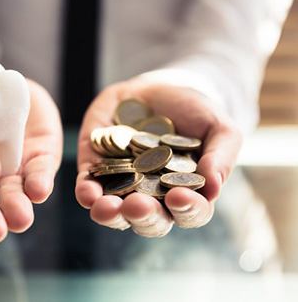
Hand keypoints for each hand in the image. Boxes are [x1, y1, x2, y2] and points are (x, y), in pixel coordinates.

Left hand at [75, 79, 241, 236]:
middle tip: (138, 205)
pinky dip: (86, 193)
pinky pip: (88, 188)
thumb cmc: (195, 112)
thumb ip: (221, 156)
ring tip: (106, 208)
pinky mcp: (96, 170)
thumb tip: (213, 188)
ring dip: (110, 214)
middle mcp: (153, 197)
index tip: (179, 197)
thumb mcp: (218, 127)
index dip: (186, 210)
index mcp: (186, 193)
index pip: (190, 213)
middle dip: (143, 216)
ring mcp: (123, 185)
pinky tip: (87, 192)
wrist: (159, 88)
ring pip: (115, 212)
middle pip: (149, 220)